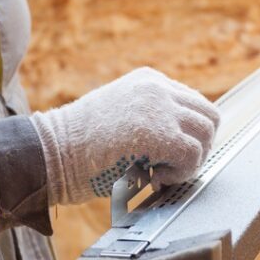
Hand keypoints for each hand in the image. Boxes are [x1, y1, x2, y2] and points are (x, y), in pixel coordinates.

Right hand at [31, 68, 219, 205]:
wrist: (51, 153)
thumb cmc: (76, 146)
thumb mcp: (119, 119)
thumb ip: (150, 121)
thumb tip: (181, 146)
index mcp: (148, 81)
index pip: (192, 104)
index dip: (187, 135)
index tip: (166, 156)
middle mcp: (158, 88)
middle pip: (208, 116)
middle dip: (198, 146)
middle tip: (172, 168)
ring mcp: (160, 107)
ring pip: (207, 133)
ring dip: (191, 160)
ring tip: (161, 173)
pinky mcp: (160, 132)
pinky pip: (194, 154)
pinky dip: (182, 173)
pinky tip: (155, 178)